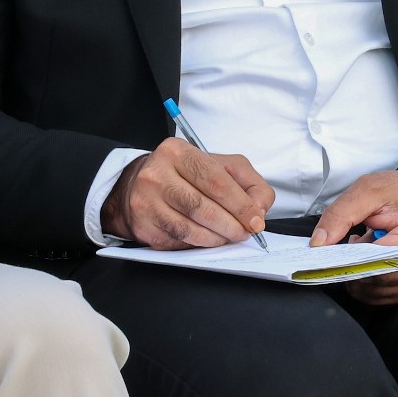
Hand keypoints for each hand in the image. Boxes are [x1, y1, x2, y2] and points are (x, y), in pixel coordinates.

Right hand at [103, 140, 272, 248]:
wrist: (138, 186)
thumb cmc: (184, 175)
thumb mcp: (218, 165)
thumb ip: (247, 181)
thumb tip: (259, 209)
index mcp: (177, 152)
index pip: (216, 182)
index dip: (241, 205)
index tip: (256, 220)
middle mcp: (156, 175)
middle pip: (203, 207)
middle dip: (231, 225)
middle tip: (245, 232)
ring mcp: (146, 202)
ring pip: (191, 229)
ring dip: (218, 238)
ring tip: (229, 236)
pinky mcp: (143, 226)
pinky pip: (179, 242)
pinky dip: (200, 244)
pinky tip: (208, 238)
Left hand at [315, 167, 397, 304]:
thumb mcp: (367, 190)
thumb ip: (340, 216)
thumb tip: (318, 243)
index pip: (376, 262)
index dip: (349, 259)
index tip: (330, 253)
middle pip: (373, 281)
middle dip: (353, 265)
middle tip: (351, 242)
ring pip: (373, 292)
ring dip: (360, 273)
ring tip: (365, 246)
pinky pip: (380, 295)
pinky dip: (368, 280)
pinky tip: (371, 258)